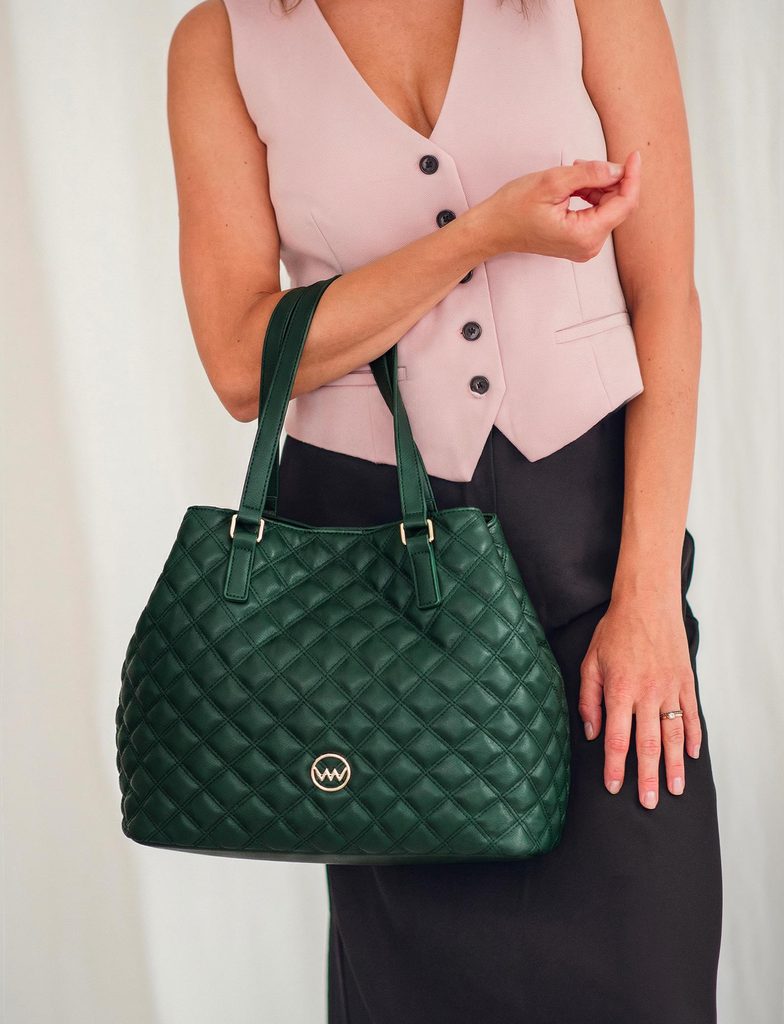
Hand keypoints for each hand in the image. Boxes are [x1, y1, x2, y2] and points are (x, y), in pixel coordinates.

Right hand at [476, 149, 640, 260]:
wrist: (493, 229)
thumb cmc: (513, 209)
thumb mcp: (552, 182)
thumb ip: (590, 174)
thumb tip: (617, 168)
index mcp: (584, 235)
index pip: (624, 204)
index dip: (631, 176)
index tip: (633, 155)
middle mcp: (588, 246)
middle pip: (618, 207)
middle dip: (610, 180)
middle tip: (584, 164)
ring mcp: (584, 246)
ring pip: (607, 209)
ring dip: (597, 186)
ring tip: (573, 174)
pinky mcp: (578, 242)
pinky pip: (596, 215)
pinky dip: (591, 196)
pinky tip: (574, 186)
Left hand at [578, 591, 702, 809]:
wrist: (647, 603)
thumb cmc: (615, 631)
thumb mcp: (590, 662)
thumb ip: (589, 700)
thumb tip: (592, 733)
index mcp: (620, 690)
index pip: (616, 738)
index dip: (614, 766)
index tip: (614, 787)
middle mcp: (646, 693)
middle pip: (648, 744)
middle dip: (647, 777)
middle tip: (648, 803)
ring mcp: (669, 689)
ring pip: (673, 735)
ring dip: (673, 765)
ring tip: (673, 789)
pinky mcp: (685, 682)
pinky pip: (691, 715)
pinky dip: (693, 737)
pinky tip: (691, 756)